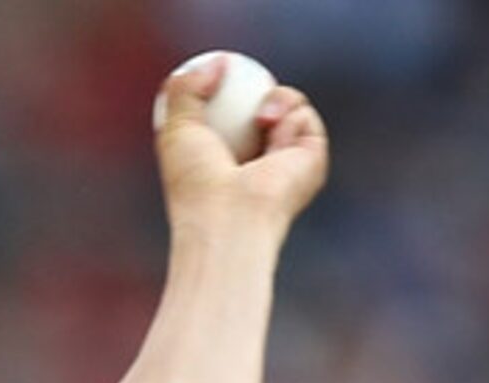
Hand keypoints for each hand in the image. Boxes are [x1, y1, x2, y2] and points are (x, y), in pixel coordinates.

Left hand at [153, 60, 330, 241]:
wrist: (228, 215)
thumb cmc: (196, 182)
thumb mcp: (176, 128)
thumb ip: (186, 88)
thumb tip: (219, 61)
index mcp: (228, 160)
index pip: (233, 115)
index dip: (228, 90)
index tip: (219, 72)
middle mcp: (260, 162)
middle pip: (266, 105)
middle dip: (259, 89)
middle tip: (243, 78)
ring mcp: (287, 161)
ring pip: (289, 103)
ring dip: (277, 99)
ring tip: (261, 119)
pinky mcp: (312, 158)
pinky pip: (304, 115)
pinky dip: (289, 116)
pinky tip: (275, 133)